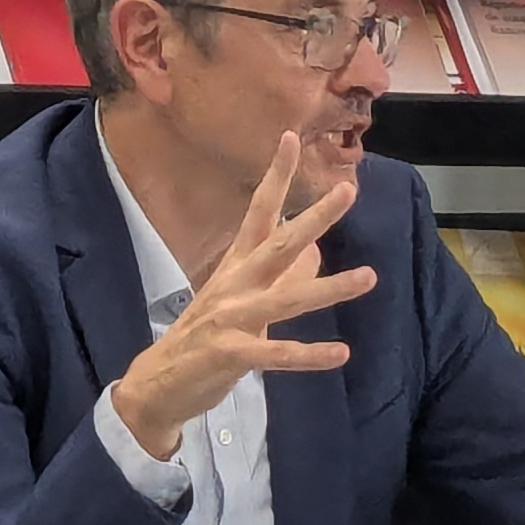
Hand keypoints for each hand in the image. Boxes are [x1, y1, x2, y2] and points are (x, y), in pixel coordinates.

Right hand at [110, 136, 376, 460]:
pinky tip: (341, 353)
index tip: (292, 138)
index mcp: (234, 268)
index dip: (275, 176)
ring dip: (330, 288)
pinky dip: (308, 355)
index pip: (258, 212)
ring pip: (287, 299)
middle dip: (315, 218)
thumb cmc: (200, 341)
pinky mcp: (230, 354)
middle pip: (279, 244)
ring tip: (369, 277)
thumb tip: (313, 253)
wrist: (155, 385)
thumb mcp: (236, 302)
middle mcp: (234, 286)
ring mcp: (230, 319)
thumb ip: (274, 278)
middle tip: (347, 191)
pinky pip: (276, 354)